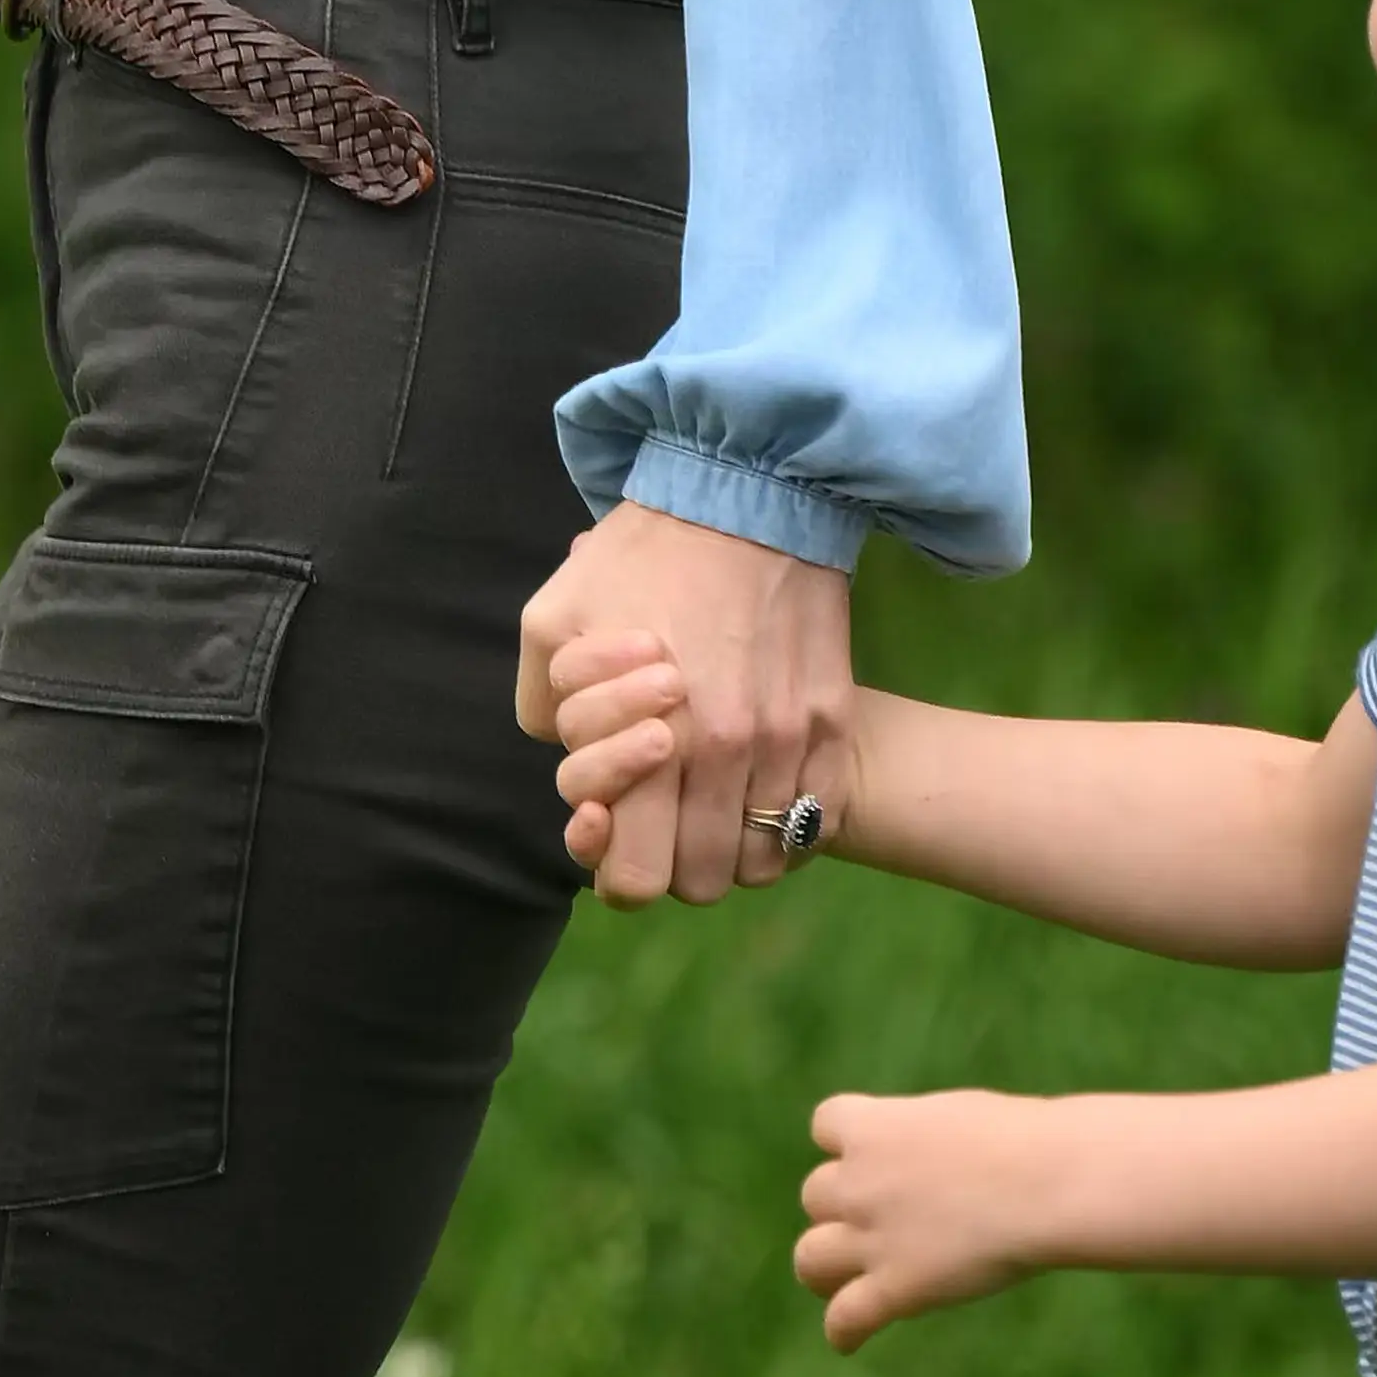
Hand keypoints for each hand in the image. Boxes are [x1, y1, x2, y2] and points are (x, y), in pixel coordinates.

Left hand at [515, 503, 851, 907]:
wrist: (751, 492)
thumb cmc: (642, 556)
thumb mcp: (551, 622)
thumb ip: (542, 708)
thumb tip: (573, 764)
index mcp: (650, 742)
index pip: (634, 881)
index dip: (614, 863)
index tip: (613, 820)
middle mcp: (726, 758)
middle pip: (699, 883)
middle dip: (671, 860)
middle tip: (663, 812)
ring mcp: (789, 744)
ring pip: (760, 860)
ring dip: (731, 843)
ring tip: (713, 798)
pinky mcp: (834, 721)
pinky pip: (815, 820)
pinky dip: (787, 819)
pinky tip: (761, 780)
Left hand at [796, 1086, 1068, 1346]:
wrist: (1044, 1182)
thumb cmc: (1025, 1140)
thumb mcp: (962, 1116)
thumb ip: (929, 1138)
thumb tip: (938, 1157)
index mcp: (876, 1127)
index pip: (827, 1124)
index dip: (847, 1143)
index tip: (873, 1155)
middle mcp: (860, 1181)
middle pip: (816, 1195)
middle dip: (843, 1206)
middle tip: (880, 1221)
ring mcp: (873, 1238)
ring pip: (810, 1258)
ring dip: (824, 1267)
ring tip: (842, 1282)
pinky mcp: (896, 1287)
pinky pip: (846, 1318)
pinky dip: (844, 1332)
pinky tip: (850, 1340)